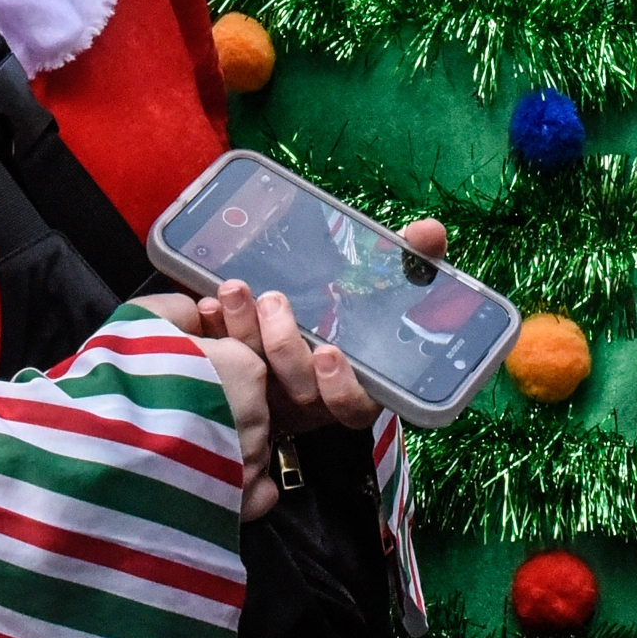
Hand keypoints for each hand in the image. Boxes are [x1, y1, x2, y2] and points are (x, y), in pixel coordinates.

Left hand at [144, 217, 439, 447]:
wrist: (296, 312)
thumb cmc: (355, 310)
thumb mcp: (388, 285)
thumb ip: (412, 261)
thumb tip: (430, 231)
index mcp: (354, 384)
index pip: (350, 406)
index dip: (340, 387)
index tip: (330, 353)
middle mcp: (311, 397)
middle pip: (296, 390)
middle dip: (284, 347)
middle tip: (274, 301)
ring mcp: (270, 391)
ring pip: (255, 378)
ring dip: (242, 333)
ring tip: (235, 291)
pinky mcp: (234, 376)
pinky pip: (219, 363)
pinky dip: (214, 332)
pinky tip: (206, 304)